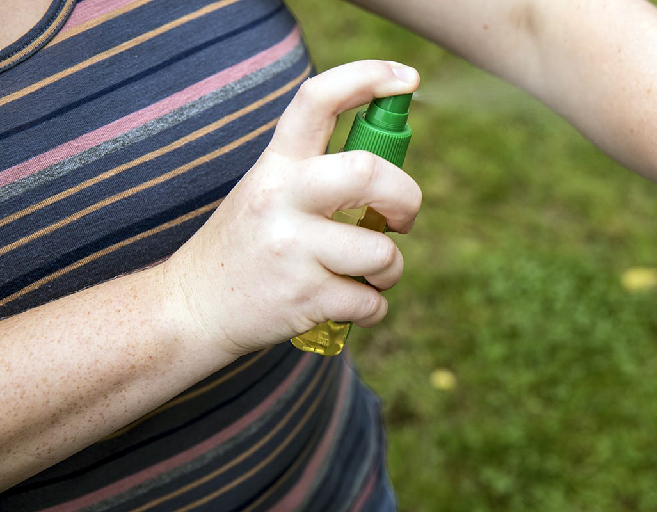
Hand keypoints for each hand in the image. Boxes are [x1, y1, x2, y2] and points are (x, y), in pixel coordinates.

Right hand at [159, 60, 422, 355]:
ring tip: (371, 274)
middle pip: (368, 172)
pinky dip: (374, 308)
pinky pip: (372, 302)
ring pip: (382, 253)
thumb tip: (390, 170)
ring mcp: (291, 250)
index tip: (408, 78)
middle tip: (403, 217)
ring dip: (391, 269)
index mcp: (276, 165)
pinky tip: (350, 303)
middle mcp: (281, 199)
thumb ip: (318, 174)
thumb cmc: (248, 246)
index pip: (318, 100)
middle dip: (407, 197)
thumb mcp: (268, 192)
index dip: (369, 77)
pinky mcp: (303, 298)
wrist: (191, 310)